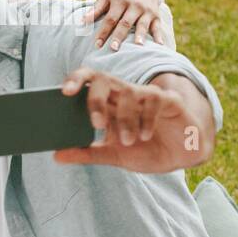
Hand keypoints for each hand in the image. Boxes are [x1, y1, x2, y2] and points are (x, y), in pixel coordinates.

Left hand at [56, 67, 195, 172]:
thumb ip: (86, 153)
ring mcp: (146, 95)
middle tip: (96, 124)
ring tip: (127, 141)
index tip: (64, 92)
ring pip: (128, 92)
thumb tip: (56, 156)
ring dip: (125, 119)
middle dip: (96, 99)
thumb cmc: (144, 150)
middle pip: (103, 79)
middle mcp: (124, 95)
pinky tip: (145, 135)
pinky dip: (147, 119)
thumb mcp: (113, 155)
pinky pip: (154, 101)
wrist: (181, 157)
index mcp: (108, 104)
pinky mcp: (169, 100)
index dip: (75, 80)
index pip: (88, 81)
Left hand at [84, 0, 166, 49]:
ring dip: (140, 35)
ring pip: (143, 24)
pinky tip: (159, 45)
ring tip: (138, 45)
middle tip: (113, 48)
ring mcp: (147, 11)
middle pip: (126, 22)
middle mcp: (134, 5)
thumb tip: (82, 22)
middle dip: (119, 35)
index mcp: (120, 1)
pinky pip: (158, 27)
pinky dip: (159, 36)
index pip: (110, 18)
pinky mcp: (157, 15)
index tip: (97, 45)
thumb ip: (95, 10)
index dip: (103, 32)